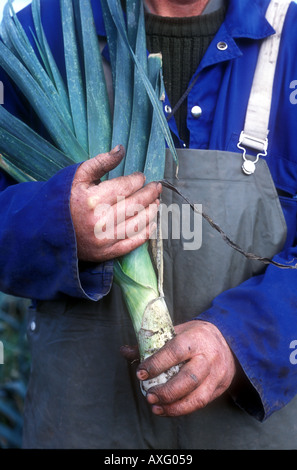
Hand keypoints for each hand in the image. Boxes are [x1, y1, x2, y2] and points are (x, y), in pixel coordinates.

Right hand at [70, 145, 161, 261]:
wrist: (47, 229)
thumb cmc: (62, 199)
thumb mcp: (76, 176)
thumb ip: (100, 162)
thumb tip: (121, 150)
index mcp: (92, 200)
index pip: (124, 187)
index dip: (137, 180)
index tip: (141, 177)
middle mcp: (99, 221)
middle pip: (135, 205)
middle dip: (149, 193)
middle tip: (156, 187)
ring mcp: (103, 240)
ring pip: (137, 224)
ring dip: (151, 212)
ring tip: (156, 202)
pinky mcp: (105, 253)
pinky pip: (132, 243)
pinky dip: (146, 233)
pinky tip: (153, 223)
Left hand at [135, 320, 236, 416]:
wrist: (227, 342)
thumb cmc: (195, 336)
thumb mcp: (176, 332)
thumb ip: (152, 343)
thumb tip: (125, 350)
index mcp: (196, 338)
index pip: (176, 351)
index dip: (157, 363)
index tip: (141, 373)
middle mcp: (209, 357)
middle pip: (189, 378)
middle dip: (166, 391)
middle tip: (149, 396)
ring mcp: (216, 374)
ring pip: (197, 396)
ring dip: (175, 406)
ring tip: (156, 408)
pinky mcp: (219, 387)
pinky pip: (201, 403)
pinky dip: (183, 409)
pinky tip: (168, 410)